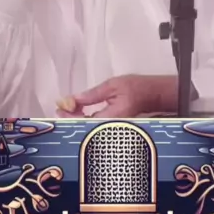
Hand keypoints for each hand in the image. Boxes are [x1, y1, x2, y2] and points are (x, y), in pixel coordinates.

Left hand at [56, 74, 178, 117]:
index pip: (84, 121)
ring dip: (77, 117)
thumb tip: (74, 99)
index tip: (60, 107)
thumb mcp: (112, 86)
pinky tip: (80, 111)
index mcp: (109, 118)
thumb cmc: (135, 88)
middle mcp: (109, 127)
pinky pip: (96, 125)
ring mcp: (111, 128)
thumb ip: (93, 94)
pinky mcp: (113, 126)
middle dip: (71, 117)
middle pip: (84, 127)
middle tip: (61, 107)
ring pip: (89, 127)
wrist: (153, 94)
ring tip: (68, 107)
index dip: (70, 116)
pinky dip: (86, 118)